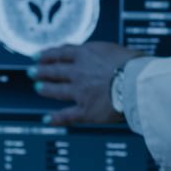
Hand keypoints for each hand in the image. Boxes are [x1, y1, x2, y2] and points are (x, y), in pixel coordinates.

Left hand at [29, 41, 143, 125]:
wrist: (137, 83)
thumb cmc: (135, 65)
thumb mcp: (116, 50)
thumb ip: (104, 53)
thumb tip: (105, 54)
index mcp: (87, 54)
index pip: (62, 53)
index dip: (48, 54)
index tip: (39, 55)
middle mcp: (79, 72)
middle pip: (55, 70)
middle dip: (42, 71)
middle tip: (32, 71)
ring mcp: (80, 92)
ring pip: (57, 90)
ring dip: (46, 89)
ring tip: (39, 89)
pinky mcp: (86, 111)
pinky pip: (67, 115)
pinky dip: (56, 118)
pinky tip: (47, 119)